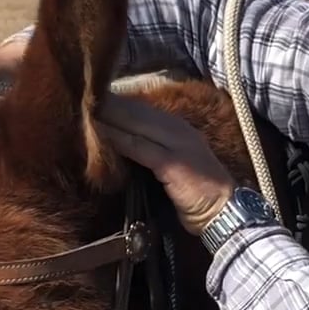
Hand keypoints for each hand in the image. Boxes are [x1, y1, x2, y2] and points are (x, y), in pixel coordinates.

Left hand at [93, 94, 238, 234]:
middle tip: (83, 96)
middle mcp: (179, 131)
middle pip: (138, 112)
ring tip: (85, 110)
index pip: (145, 111)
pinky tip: (100, 135)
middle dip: (111, 104)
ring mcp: (178, 144)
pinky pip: (140, 147)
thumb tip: (125, 147)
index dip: (120, 104)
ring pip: (137, 124)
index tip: (95, 98)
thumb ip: (155, 154)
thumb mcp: (177, 167)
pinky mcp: (173, 163)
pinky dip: (119, 140)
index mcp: (180, 130)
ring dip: (111, 117)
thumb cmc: (198, 196)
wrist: (225, 212)